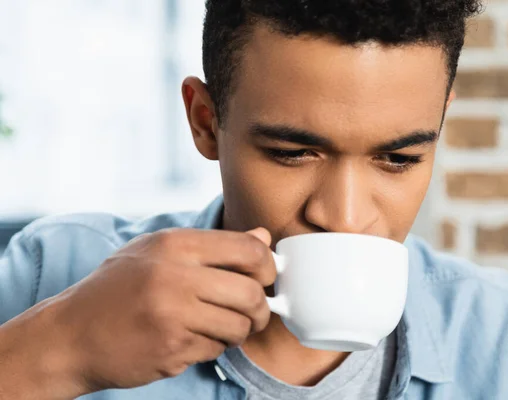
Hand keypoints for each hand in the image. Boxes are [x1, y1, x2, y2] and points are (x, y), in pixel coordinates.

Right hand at [52, 228, 275, 393]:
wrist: (71, 335)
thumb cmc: (118, 288)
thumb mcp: (158, 251)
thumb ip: (214, 245)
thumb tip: (263, 237)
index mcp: (174, 244)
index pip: (248, 249)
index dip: (268, 265)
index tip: (265, 277)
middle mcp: (175, 276)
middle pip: (251, 292)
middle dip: (261, 308)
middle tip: (254, 314)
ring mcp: (173, 315)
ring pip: (239, 326)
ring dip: (238, 331)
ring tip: (219, 327)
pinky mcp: (171, 349)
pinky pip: (215, 349)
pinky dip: (212, 347)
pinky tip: (191, 340)